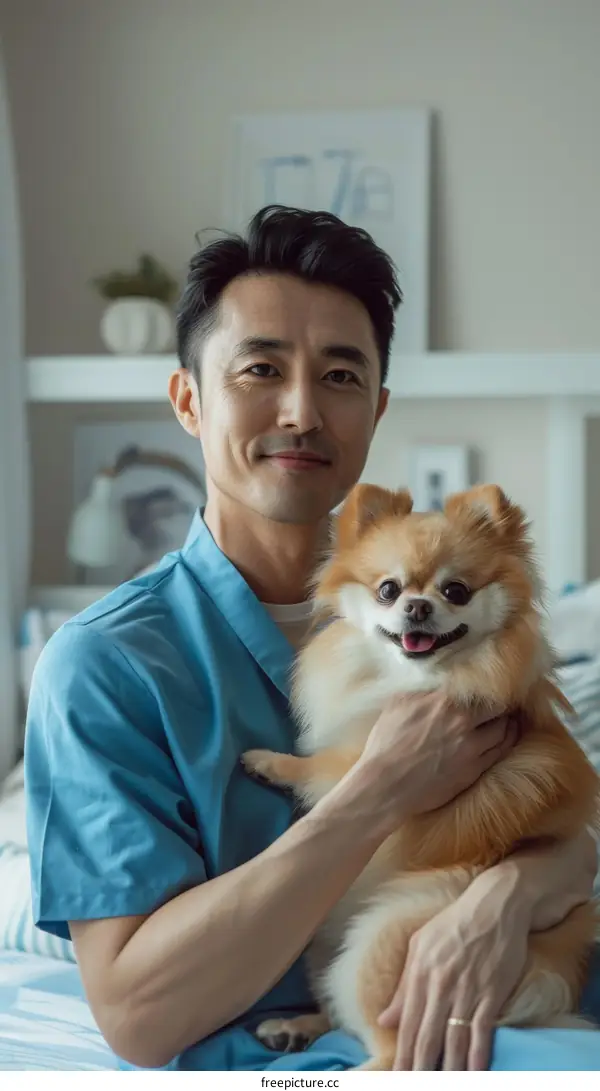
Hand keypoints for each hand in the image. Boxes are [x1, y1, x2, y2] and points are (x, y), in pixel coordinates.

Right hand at [354, 691, 518, 830]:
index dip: (487, 687)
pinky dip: (507, 742)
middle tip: (502, 704)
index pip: (479, 688)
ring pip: (504, 731)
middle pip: (498, 707)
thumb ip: (422, 689)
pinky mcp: (474, 771)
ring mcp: (471, 748)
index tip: (490, 687)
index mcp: (445, 701)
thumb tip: (435, 681)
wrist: (384, 783)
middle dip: (501, 705)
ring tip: (508, 720)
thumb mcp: (398, 703)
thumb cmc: (385, 742)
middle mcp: (463, 722)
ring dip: (508, 723)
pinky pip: (500, 752)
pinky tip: (507, 738)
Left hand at [378, 867, 528, 1069]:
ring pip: (454, 1039)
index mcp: (420, 973)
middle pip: (428, 1037)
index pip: (408, 1024)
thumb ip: (404, 985)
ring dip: (448, 1068)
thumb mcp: (421, 945)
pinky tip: (473, 1072)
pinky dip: (477, 1055)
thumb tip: (386, 1019)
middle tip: (416, 1086)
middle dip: (421, 1068)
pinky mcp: (492, 992)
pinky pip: (482, 1030)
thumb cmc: (454, 923)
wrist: (495, 905)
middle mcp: (441, 985)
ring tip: (444, 1085)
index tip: (399, 1077)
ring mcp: (468, 990)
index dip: (403, 1055)